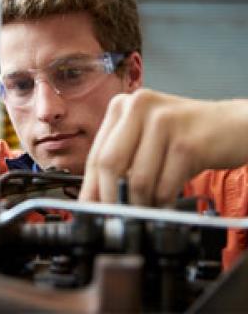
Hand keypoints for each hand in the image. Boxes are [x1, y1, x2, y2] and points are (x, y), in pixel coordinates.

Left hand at [79, 89, 247, 205]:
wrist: (231, 126)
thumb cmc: (183, 134)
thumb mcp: (145, 139)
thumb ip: (120, 161)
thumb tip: (96, 198)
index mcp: (121, 106)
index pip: (96, 154)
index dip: (91, 188)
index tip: (90, 210)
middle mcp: (138, 106)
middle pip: (109, 164)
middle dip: (111, 198)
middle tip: (116, 217)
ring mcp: (163, 121)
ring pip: (137, 180)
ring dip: (141, 204)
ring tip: (148, 207)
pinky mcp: (186, 142)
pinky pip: (164, 188)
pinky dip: (163, 203)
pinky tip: (166, 202)